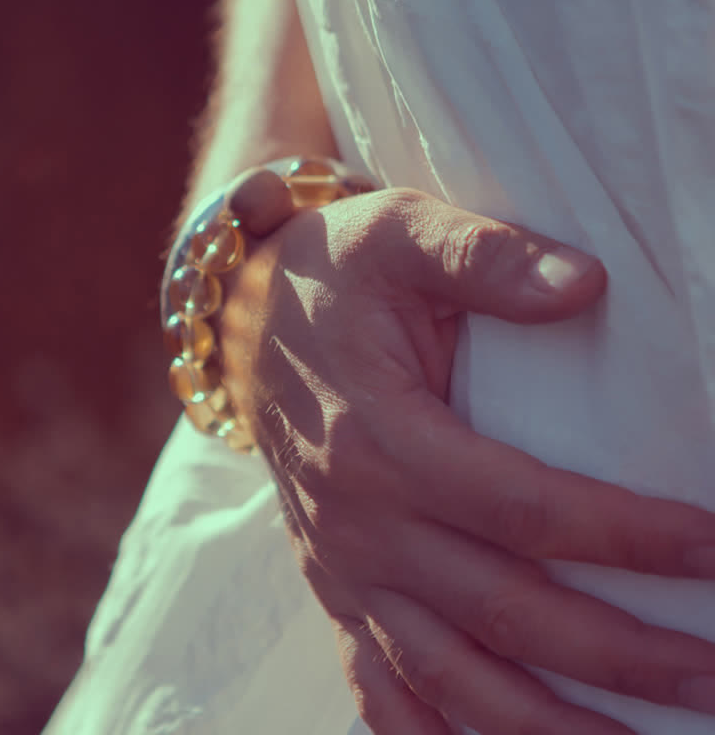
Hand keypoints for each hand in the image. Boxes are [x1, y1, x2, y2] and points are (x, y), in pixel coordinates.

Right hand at [220, 170, 714, 734]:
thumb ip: (483, 257)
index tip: (709, 547)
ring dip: (541, 721)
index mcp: (378, 435)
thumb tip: (584, 284)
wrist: (249, 318)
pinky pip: (375, 681)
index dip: (623, 536)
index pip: (522, 506)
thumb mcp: (397, 233)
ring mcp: (340, 561)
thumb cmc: (333, 274)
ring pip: (445, 672)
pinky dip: (429, 733)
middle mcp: (357, 518)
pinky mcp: (331, 578)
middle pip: (502, 608)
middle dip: (618, 653)